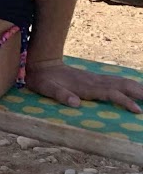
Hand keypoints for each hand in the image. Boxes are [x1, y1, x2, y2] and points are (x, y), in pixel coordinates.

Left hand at [25, 59, 142, 111]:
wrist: (41, 63)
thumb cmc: (42, 79)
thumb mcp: (46, 88)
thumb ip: (60, 95)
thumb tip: (75, 103)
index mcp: (86, 86)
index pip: (111, 93)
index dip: (125, 101)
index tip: (138, 110)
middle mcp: (94, 81)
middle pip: (121, 85)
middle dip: (139, 92)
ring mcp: (95, 78)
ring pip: (120, 81)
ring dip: (136, 87)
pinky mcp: (94, 78)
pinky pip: (115, 81)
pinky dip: (128, 84)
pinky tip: (135, 88)